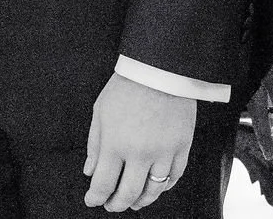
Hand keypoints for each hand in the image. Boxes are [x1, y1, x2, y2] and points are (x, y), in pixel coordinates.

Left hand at [83, 72, 196, 210]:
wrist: (161, 67)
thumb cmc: (127, 86)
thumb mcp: (101, 112)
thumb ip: (95, 145)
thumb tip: (90, 172)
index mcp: (115, 143)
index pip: (102, 184)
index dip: (95, 198)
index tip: (93, 201)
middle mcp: (140, 152)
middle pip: (128, 193)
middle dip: (116, 204)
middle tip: (112, 205)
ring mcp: (164, 151)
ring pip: (153, 190)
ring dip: (142, 200)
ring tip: (135, 201)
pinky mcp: (182, 145)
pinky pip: (175, 176)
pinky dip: (165, 186)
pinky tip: (157, 186)